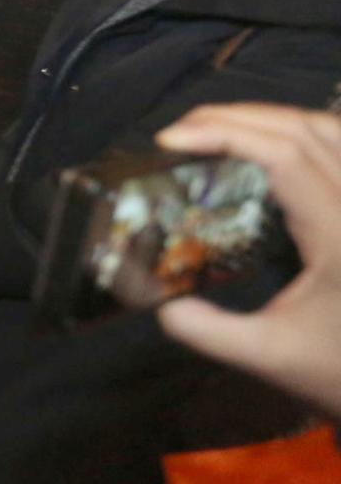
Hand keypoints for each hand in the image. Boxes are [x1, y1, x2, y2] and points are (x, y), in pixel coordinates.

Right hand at [155, 104, 340, 420]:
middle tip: (180, 131)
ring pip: (328, 128)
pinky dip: (301, 131)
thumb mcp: (274, 357)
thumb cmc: (339, 367)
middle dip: (235, 117)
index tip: (169, 142)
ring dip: (269, 117)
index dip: (224, 134)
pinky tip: (271, 144)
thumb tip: (161, 306)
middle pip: (302, 128)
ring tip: (218, 130)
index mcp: (339, 234)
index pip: (283, 155)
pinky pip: (340, 146)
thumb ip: (213, 332)